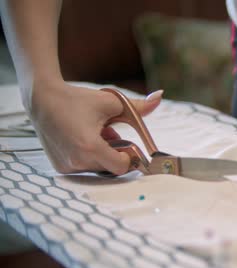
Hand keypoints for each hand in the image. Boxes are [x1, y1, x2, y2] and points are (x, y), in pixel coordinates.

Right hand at [28, 81, 162, 174]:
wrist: (42, 100)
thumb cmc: (78, 100)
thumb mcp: (111, 102)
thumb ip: (138, 106)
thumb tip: (160, 96)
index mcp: (90, 147)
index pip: (121, 167)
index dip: (130, 157)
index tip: (129, 145)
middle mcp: (76, 161)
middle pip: (111, 167)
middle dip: (116, 152)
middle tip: (109, 133)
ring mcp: (66, 167)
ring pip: (99, 168)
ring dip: (103, 154)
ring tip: (94, 134)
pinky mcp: (60, 167)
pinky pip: (85, 168)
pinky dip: (89, 156)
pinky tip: (83, 140)